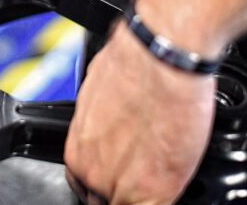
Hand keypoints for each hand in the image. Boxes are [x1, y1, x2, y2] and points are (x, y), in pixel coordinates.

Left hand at [64, 22, 215, 204]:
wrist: (162, 56)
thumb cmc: (135, 62)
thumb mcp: (101, 91)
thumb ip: (102, 122)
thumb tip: (113, 121)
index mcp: (77, 147)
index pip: (86, 182)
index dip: (107, 179)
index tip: (122, 174)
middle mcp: (92, 170)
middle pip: (104, 198)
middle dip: (123, 188)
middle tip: (143, 172)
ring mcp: (120, 186)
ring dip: (140, 194)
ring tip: (159, 175)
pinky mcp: (153, 193)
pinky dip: (162, 200)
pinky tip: (169, 186)